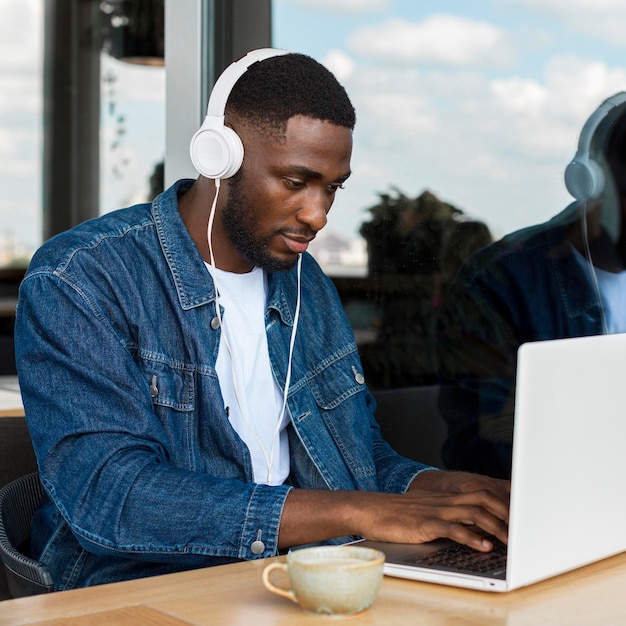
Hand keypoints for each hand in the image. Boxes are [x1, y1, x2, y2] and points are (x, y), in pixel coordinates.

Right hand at [279, 472, 509, 552]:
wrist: (370, 509)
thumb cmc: (396, 514)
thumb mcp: (426, 511)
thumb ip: (448, 516)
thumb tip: (471, 529)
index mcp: (446, 496)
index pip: (481, 491)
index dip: (503, 500)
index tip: (520, 511)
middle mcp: (445, 500)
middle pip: (484, 497)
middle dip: (507, 511)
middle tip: (523, 526)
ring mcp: (435, 510)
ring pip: (473, 512)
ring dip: (495, 525)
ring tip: (510, 540)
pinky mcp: (425, 524)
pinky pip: (453, 528)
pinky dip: (472, 537)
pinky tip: (483, 546)